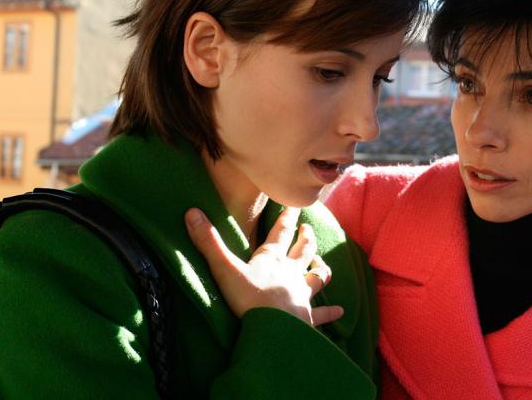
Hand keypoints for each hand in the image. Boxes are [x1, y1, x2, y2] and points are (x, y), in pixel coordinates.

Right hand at [184, 207, 342, 326]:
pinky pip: (323, 313)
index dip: (287, 217)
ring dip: (321, 268)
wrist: (274, 328)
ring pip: (318, 276)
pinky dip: (331, 312)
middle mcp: (290, 273)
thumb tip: (191, 212)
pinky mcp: (308, 316)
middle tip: (308, 229)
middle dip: (306, 237)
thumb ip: (208, 242)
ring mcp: (302, 294)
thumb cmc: (249, 298)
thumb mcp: (224, 269)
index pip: (281, 231)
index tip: (294, 204)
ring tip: (322, 263)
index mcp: (271, 259)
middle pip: (303, 250)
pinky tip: (340, 312)